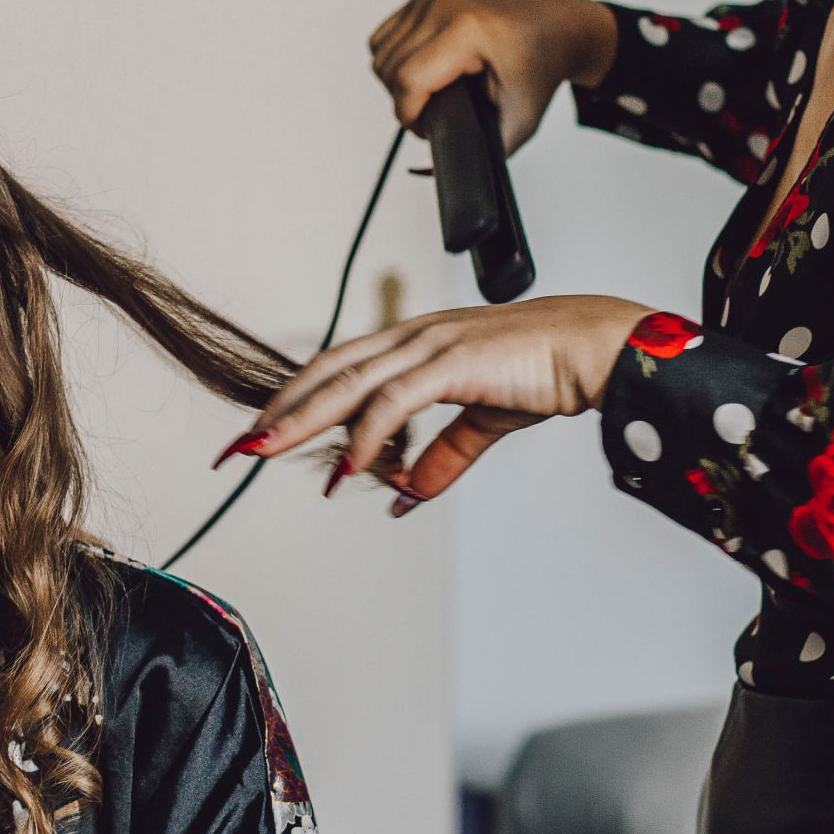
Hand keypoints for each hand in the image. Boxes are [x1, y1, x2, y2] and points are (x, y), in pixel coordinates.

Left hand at [219, 296, 654, 509]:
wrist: (596, 348)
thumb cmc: (547, 370)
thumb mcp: (484, 422)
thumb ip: (443, 458)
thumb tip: (404, 496)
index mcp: (416, 343)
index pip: (338, 369)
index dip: (297, 401)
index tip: (263, 435)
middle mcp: (413, 337)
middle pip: (326, 373)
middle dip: (278, 411)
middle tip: (238, 449)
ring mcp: (430, 345)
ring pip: (347, 383)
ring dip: (303, 421)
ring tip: (266, 452)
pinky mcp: (452, 362)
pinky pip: (394, 401)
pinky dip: (367, 436)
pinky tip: (350, 467)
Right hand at [369, 0, 617, 154]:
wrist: (551, 29)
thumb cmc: (539, 70)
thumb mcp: (517, 124)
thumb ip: (476, 153)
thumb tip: (425, 171)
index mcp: (467, 32)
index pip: (409, 81)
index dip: (411, 117)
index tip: (428, 130)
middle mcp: (443, 9)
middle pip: (389, 69)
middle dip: (406, 104)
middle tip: (437, 115)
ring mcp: (429, 1)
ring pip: (380, 55)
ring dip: (396, 84)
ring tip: (431, 95)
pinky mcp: (421, 0)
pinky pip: (383, 39)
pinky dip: (392, 61)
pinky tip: (421, 72)